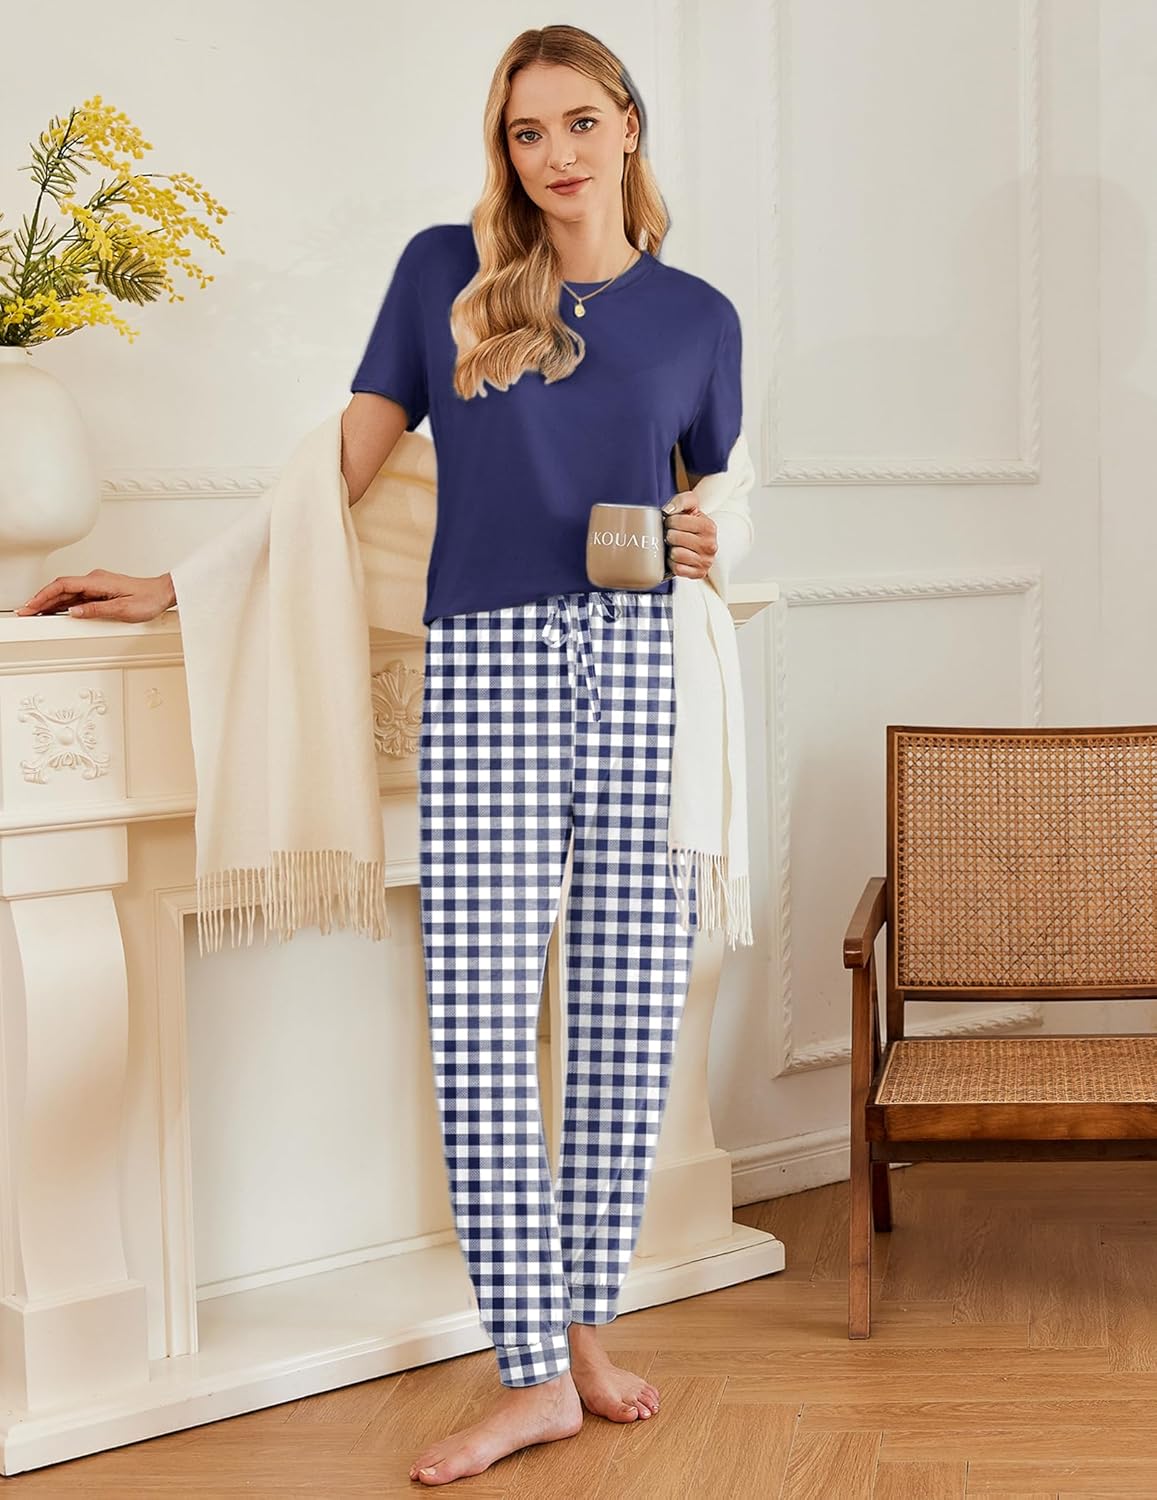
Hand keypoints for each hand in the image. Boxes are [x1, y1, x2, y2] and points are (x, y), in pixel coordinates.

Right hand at [14, 569, 176, 621]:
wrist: (164, 593)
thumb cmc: (149, 599)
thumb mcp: (122, 609)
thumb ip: (96, 610)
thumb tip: (74, 611)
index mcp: (98, 581)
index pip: (63, 585)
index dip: (44, 595)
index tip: (32, 605)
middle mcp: (95, 580)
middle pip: (61, 589)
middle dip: (42, 600)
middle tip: (27, 612)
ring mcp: (97, 586)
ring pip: (68, 593)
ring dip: (51, 602)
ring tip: (37, 614)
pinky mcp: (101, 591)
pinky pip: (77, 596)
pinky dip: (64, 604)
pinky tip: (57, 612)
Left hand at [662, 491, 717, 579]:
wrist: (698, 538)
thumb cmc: (692, 522)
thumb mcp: (690, 505)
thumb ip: (681, 501)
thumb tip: (668, 510)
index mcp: (709, 527)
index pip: (677, 521)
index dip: (670, 521)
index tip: (673, 522)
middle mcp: (710, 545)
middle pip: (674, 538)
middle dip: (669, 535)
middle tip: (673, 535)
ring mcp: (706, 561)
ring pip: (675, 554)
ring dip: (671, 550)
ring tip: (676, 546)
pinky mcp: (699, 573)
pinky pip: (677, 569)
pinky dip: (673, 564)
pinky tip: (677, 558)